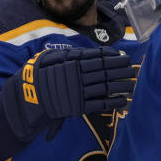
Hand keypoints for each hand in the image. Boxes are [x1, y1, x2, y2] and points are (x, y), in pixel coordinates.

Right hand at [2, 47, 134, 141]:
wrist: (27, 98)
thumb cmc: (39, 75)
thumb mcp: (50, 57)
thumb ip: (70, 55)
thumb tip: (89, 53)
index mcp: (72, 62)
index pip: (98, 58)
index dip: (113, 58)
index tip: (123, 57)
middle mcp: (77, 76)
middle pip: (105, 71)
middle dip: (121, 70)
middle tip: (133, 69)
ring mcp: (78, 92)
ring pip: (105, 87)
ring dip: (121, 86)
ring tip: (132, 85)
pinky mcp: (78, 107)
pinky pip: (100, 104)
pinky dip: (113, 102)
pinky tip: (124, 101)